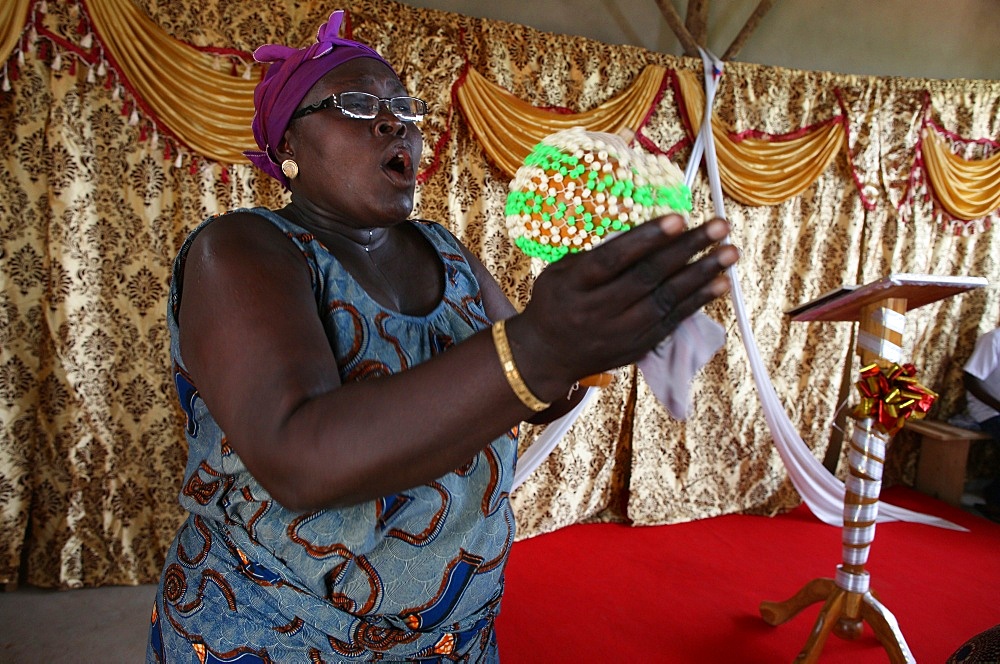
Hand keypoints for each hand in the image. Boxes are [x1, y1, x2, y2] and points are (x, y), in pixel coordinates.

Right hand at [508, 215, 738, 400]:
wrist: (547, 356)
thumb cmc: (555, 301)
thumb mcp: (560, 272)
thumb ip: (596, 255)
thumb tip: (646, 232)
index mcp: (574, 286)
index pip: (613, 260)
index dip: (647, 239)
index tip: (678, 218)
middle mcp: (597, 311)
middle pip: (647, 278)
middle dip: (687, 249)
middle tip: (719, 226)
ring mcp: (620, 332)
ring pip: (666, 300)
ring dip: (702, 274)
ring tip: (730, 252)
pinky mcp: (638, 346)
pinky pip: (673, 321)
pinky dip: (698, 301)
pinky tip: (721, 282)